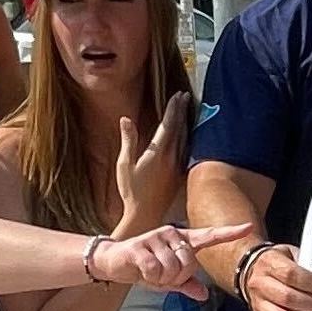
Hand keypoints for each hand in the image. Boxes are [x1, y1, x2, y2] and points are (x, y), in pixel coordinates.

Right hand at [92, 222, 246, 296]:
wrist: (114, 263)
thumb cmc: (145, 269)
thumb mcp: (168, 280)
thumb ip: (186, 285)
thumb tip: (203, 295)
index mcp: (183, 241)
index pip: (209, 236)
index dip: (229, 233)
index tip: (248, 227)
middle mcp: (172, 234)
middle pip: (190, 263)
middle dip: (177, 277)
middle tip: (163, 276)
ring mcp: (156, 238)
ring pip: (172, 268)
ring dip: (162, 279)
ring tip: (151, 273)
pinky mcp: (140, 246)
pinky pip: (155, 270)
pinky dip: (150, 278)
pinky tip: (142, 271)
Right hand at [114, 91, 191, 232]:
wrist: (146, 215)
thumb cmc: (131, 191)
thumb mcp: (124, 164)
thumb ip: (128, 140)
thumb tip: (125, 119)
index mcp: (158, 153)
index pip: (168, 124)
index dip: (173, 108)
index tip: (177, 95)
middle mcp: (171, 158)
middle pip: (179, 128)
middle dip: (182, 111)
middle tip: (185, 96)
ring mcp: (177, 166)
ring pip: (185, 139)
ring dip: (186, 122)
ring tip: (187, 110)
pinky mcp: (179, 174)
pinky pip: (186, 150)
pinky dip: (187, 138)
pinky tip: (187, 135)